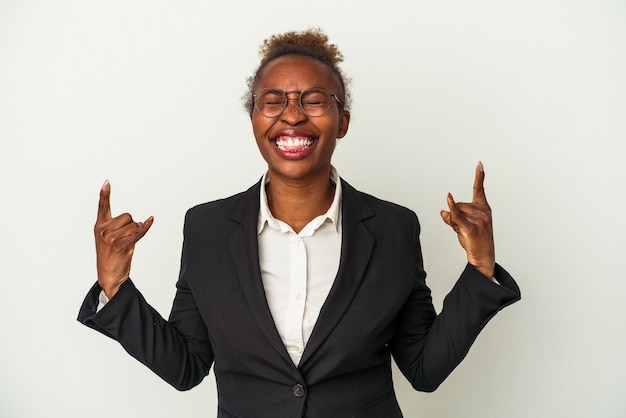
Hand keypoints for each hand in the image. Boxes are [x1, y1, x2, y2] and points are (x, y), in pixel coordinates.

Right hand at [94, 180, 153, 298]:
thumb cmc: (111, 256)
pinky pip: (138, 232)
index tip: (107, 182)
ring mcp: (111, 238)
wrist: (108, 275)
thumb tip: (141, 222)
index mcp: (99, 226)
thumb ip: (118, 226)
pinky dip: (146, 227)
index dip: (105, 194)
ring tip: (127, 244)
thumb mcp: (108, 238)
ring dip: (136, 233)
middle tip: (125, 239)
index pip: (102, 207)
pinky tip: (151, 220)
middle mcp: (103, 230)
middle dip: (131, 225)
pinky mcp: (121, 245)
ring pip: (134, 225)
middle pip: (127, 216)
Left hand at [440, 162, 494, 277]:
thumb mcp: (464, 225)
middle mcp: (483, 212)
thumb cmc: (475, 240)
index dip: (479, 176)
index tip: (479, 164)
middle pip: (458, 204)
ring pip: (454, 212)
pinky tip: (448, 198)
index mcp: (483, 208)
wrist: (483, 257)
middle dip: (455, 215)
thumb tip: (442, 211)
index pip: (479, 189)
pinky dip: (451, 208)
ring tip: (464, 232)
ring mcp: (478, 219)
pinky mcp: (471, 228)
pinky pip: (457, 215)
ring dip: (453, 222)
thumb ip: (453, 216)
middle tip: (463, 228)